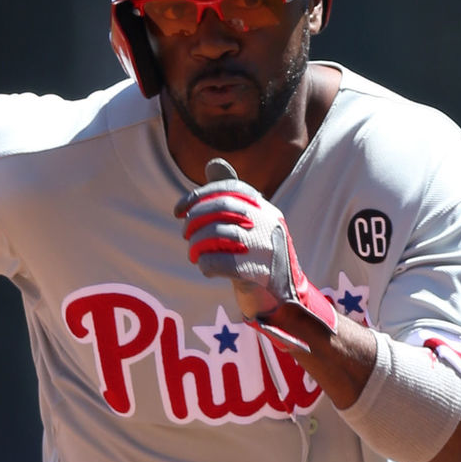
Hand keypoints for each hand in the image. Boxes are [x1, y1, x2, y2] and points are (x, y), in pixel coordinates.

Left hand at [174, 158, 337, 348]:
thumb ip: (232, 196)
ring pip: (219, 234)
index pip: (230, 189)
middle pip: (222, 207)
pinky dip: (205, 263)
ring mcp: (266, 247)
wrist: (282, 298)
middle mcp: (270, 223)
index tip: (178, 210)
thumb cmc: (258, 257)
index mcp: (267, 209)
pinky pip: (220, 262)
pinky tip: (205, 268)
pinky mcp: (259, 273)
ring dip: (197, 244)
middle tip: (184, 233)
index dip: (199, 195)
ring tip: (193, 253)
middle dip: (195, 219)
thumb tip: (213, 163)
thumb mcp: (249, 224)